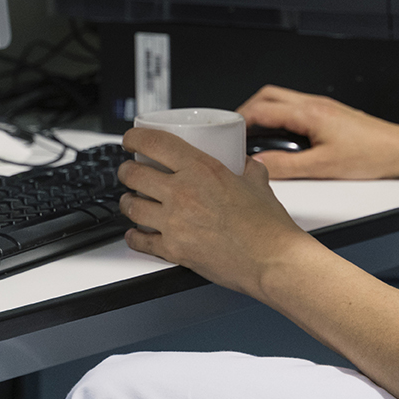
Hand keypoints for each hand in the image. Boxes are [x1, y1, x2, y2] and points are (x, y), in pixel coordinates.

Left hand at [118, 126, 315, 297]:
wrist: (272, 261)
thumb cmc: (268, 226)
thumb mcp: (258, 183)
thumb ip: (248, 168)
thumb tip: (245, 163)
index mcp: (201, 169)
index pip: (154, 142)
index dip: (134, 137)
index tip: (131, 139)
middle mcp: (182, 193)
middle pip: (133, 173)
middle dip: (126, 170)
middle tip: (129, 171)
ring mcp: (175, 223)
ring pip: (131, 206)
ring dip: (126, 201)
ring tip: (130, 200)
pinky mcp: (174, 250)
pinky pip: (142, 241)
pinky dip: (134, 237)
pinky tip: (135, 234)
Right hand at [235, 85, 398, 179]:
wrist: (398, 150)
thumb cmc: (370, 155)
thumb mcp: (323, 167)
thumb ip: (287, 166)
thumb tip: (259, 165)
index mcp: (308, 113)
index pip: (262, 109)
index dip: (240, 120)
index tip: (229, 132)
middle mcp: (313, 104)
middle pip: (268, 96)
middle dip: (248, 110)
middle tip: (237, 129)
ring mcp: (322, 106)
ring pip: (282, 99)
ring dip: (264, 112)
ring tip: (256, 134)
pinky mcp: (329, 113)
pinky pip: (295, 107)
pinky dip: (281, 117)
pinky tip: (282, 137)